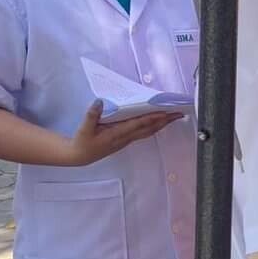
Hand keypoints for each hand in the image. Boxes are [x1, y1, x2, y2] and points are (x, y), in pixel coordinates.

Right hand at [61, 101, 181, 166]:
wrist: (79, 156)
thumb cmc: (82, 142)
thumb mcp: (84, 128)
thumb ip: (92, 115)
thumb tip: (99, 102)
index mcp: (116, 134)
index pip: (138, 125)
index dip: (152, 118)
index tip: (164, 113)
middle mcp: (125, 138)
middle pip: (149, 129)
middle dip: (164, 122)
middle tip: (178, 114)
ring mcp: (126, 140)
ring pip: (148, 132)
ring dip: (161, 124)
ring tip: (173, 117)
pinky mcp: (125, 140)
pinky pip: (143, 133)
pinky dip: (153, 127)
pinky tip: (158, 123)